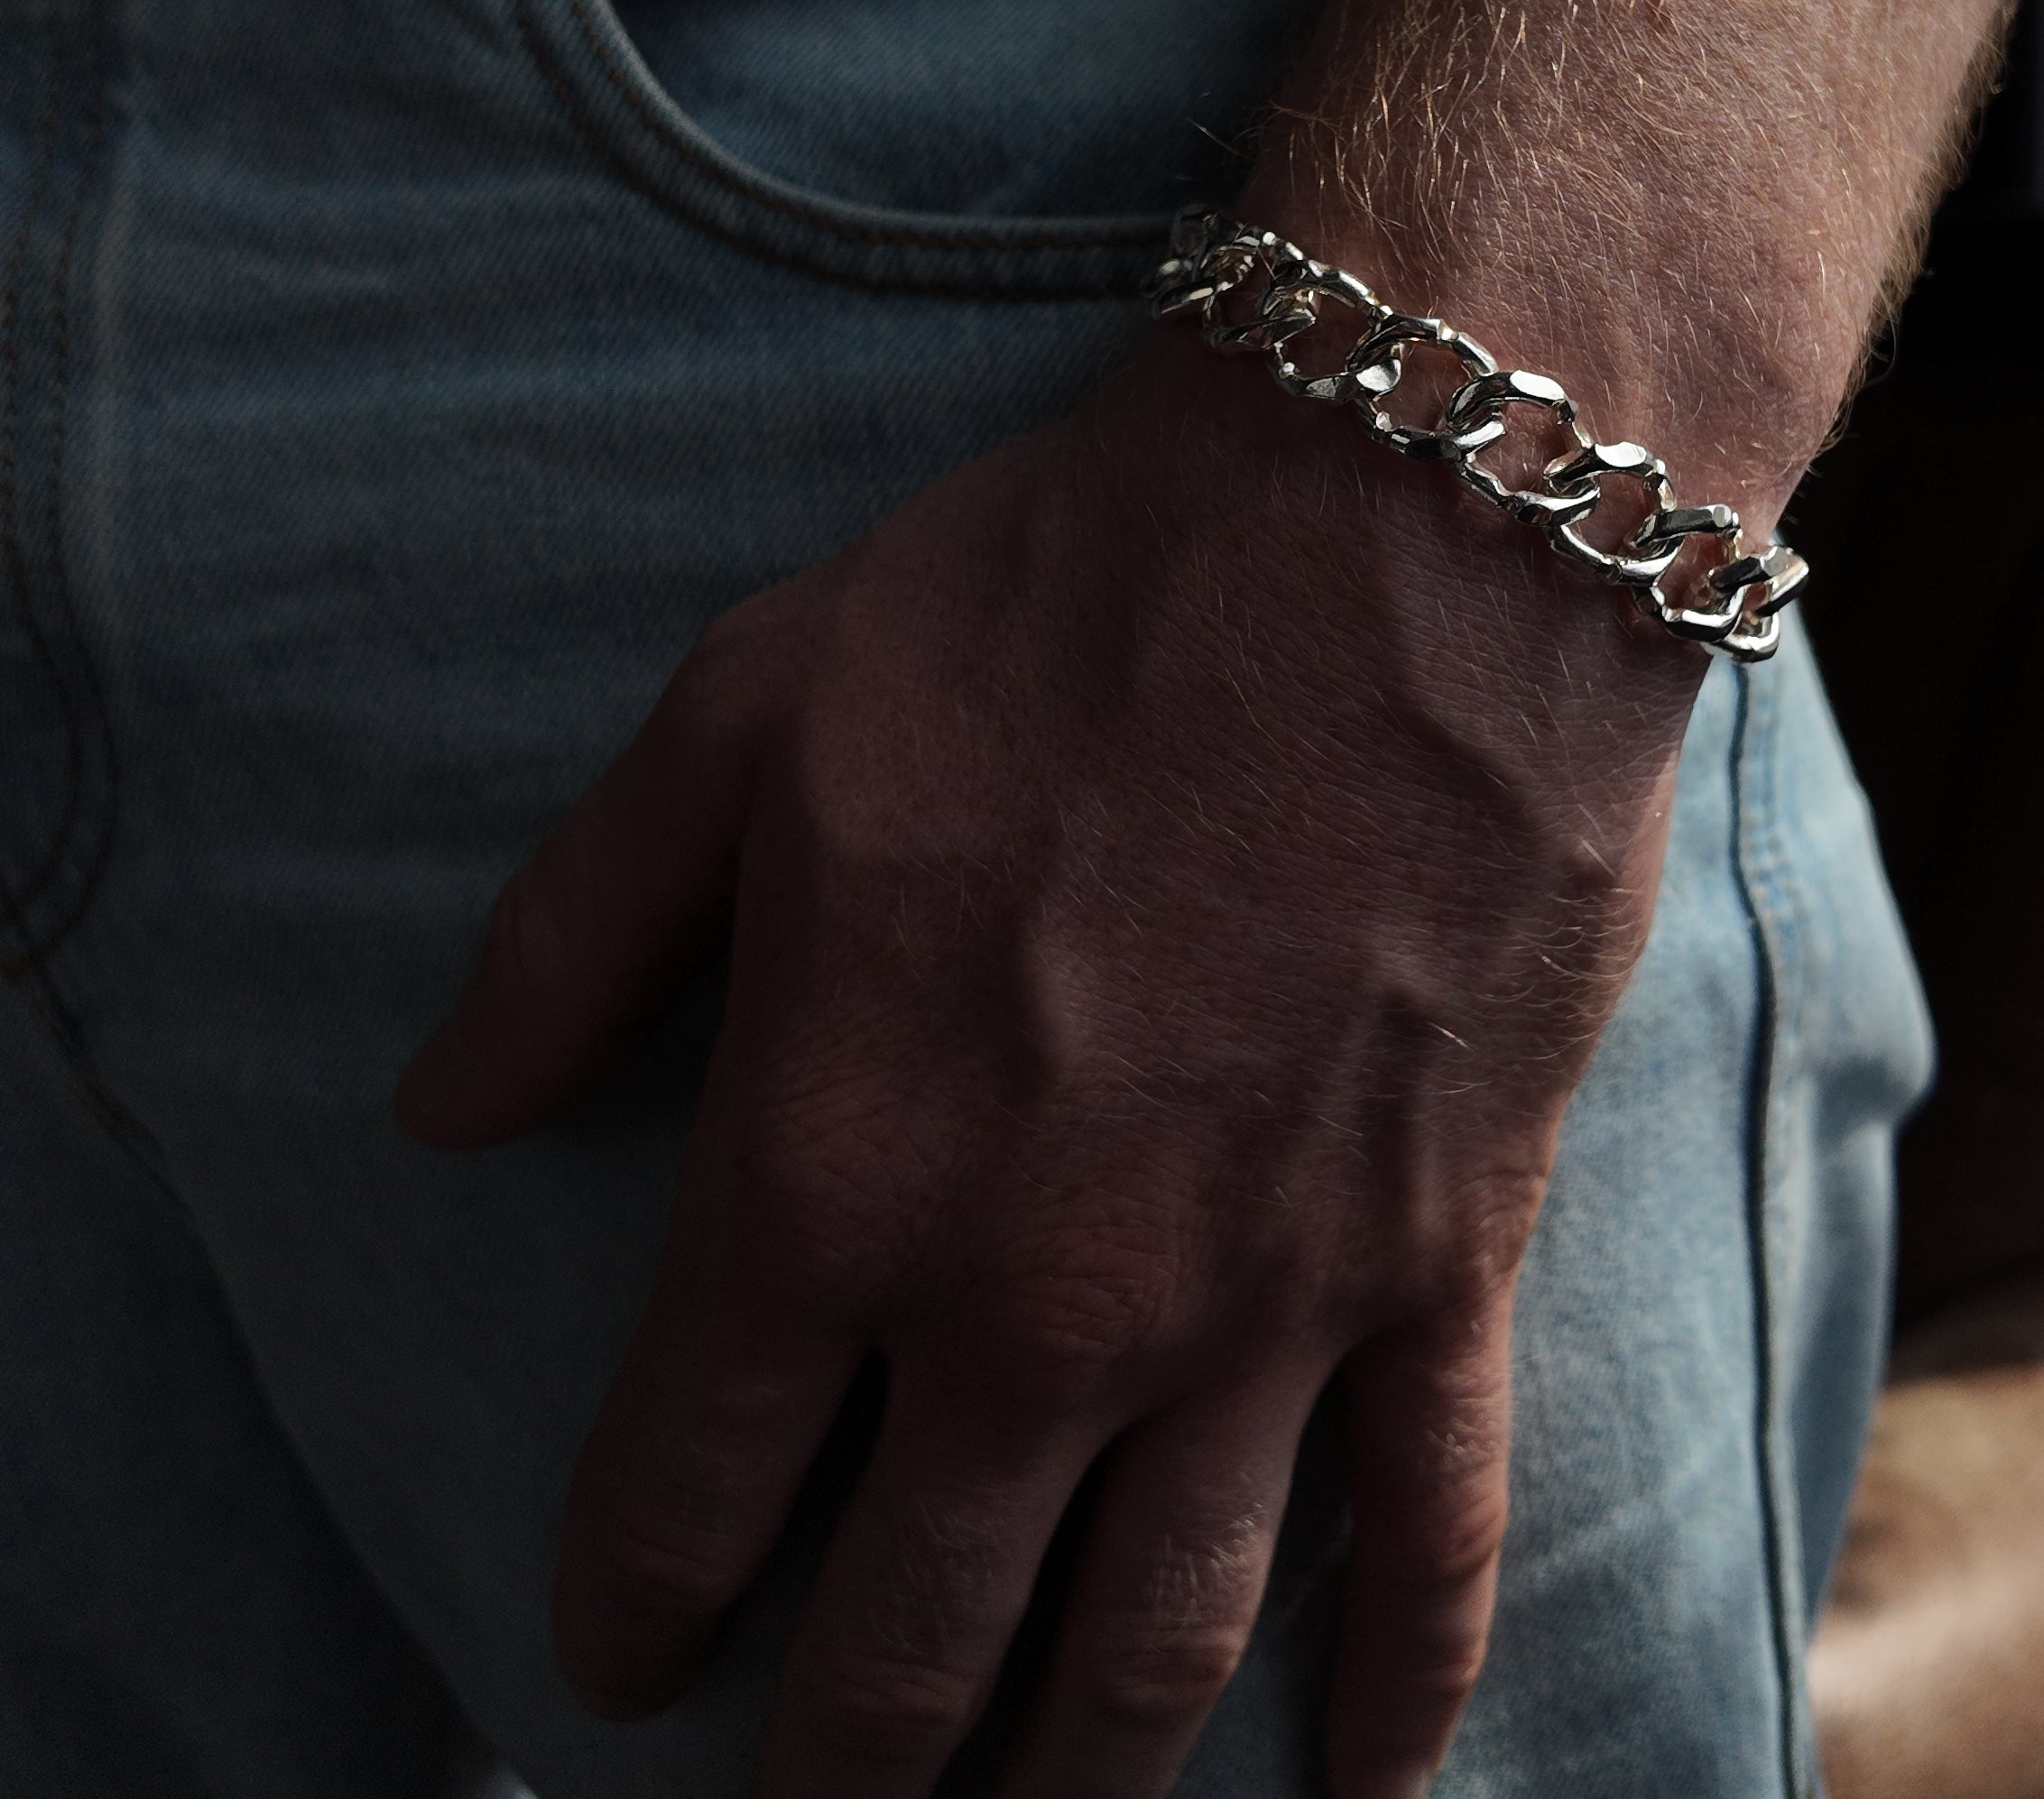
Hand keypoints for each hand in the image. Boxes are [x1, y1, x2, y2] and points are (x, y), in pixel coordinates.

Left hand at [396, 332, 1702, 1796]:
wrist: (1397, 526)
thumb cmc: (1061, 598)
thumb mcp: (749, 707)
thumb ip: (576, 932)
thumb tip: (442, 1111)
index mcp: (830, 1171)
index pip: (688, 1485)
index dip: (635, 1599)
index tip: (623, 1655)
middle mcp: (1037, 1299)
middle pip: (911, 1637)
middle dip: (838, 1765)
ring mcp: (1260, 1302)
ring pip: (1149, 1646)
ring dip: (1072, 1784)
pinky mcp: (1444, 1258)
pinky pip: (1429, 1534)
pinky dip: (1398, 1690)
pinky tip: (1363, 1792)